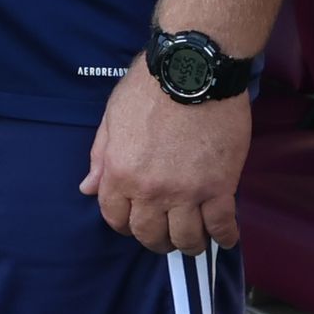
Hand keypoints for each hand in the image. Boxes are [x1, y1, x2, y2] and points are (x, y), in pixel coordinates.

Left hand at [83, 64, 250, 252]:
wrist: (193, 69)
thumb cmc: (149, 86)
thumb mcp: (113, 116)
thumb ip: (101, 157)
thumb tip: (87, 188)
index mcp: (120, 172)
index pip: (116, 218)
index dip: (125, 224)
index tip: (138, 221)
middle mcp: (150, 190)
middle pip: (150, 235)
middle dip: (156, 240)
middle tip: (167, 235)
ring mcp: (186, 192)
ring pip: (185, 238)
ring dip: (189, 244)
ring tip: (195, 239)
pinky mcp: (219, 187)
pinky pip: (221, 225)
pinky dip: (224, 237)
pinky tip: (225, 237)